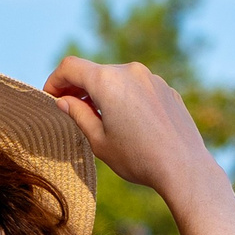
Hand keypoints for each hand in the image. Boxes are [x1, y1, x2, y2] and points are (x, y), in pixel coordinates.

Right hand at [41, 57, 216, 194]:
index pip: (70, 67)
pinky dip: (126, 98)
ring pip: (118, 79)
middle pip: (95, 72)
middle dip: (80, 89)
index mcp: (108, 81)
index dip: (55, 80)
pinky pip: (138, 87)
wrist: (184, 167)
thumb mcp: (99, 141)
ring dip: (104, 94)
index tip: (50, 97)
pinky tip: (129, 123)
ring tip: (101, 120)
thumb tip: (63, 101)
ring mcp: (152, 79)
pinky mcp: (166, 89)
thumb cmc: (138, 158)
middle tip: (71, 111)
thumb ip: (78, 115)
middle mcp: (130, 71)